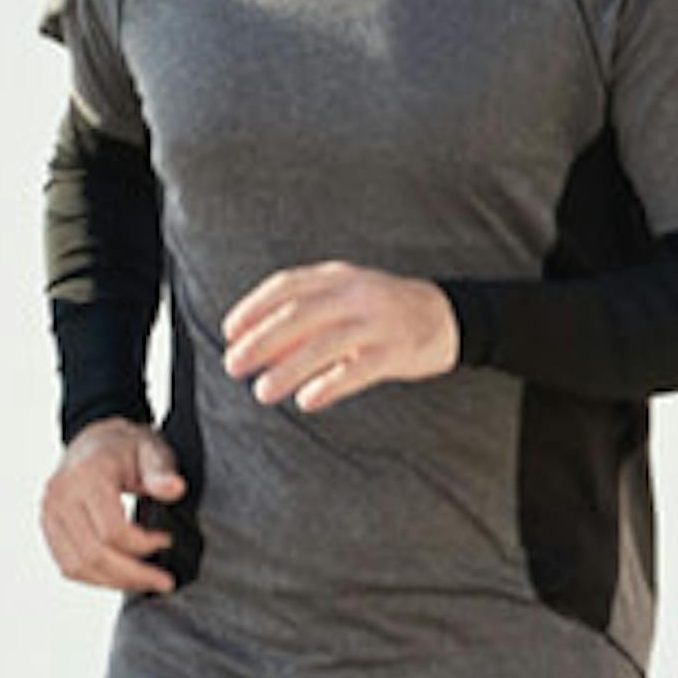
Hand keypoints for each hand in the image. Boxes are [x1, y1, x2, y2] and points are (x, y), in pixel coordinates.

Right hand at [41, 418, 187, 593]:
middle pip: (93, 555)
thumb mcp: (151, 449)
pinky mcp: (47, 527)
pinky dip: (95, 578)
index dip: (143, 545)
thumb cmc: (126, 446)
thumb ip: (161, 470)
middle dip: (132, 575)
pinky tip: (121, 576)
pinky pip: (67, 565)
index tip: (166, 541)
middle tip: (163, 581)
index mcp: (87, 475)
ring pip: (77, 567)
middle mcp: (60, 495)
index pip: (111, 530)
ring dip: (114, 582)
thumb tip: (174, 488)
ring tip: (144, 582)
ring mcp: (49, 513)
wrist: (95, 440)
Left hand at [221, 263, 457, 412]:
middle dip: (260, 341)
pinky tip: (307, 400)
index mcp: (338, 276)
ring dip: (288, 369)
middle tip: (233, 366)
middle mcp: (356, 293)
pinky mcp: (397, 350)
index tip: (229, 333)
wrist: (448, 315)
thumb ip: (305, 317)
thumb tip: (257, 348)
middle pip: (298, 315)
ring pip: (323, 344)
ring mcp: (378, 320)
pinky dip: (329, 384)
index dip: (253, 309)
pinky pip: (358, 369)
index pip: (286, 286)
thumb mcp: (346, 299)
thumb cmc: (382, 311)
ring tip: (262, 392)